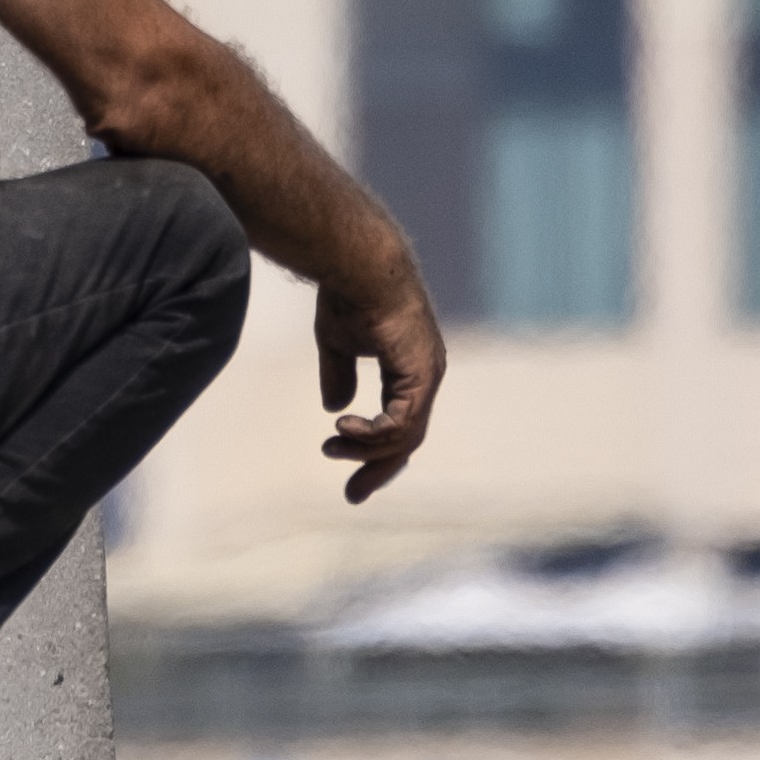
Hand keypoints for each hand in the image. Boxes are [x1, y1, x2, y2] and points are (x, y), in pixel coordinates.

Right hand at [315, 274, 444, 503]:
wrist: (358, 265)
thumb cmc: (348, 295)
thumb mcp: (338, 344)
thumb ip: (340, 375)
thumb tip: (336, 407)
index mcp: (409, 369)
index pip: (399, 422)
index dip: (374, 448)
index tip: (345, 465)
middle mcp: (424, 376)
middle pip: (407, 438)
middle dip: (378, 467)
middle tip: (352, 494)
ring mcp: (427, 376)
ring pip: (404, 436)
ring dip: (366, 449)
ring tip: (332, 447)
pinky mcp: (421, 375)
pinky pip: (402, 423)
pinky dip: (373, 434)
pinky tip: (345, 429)